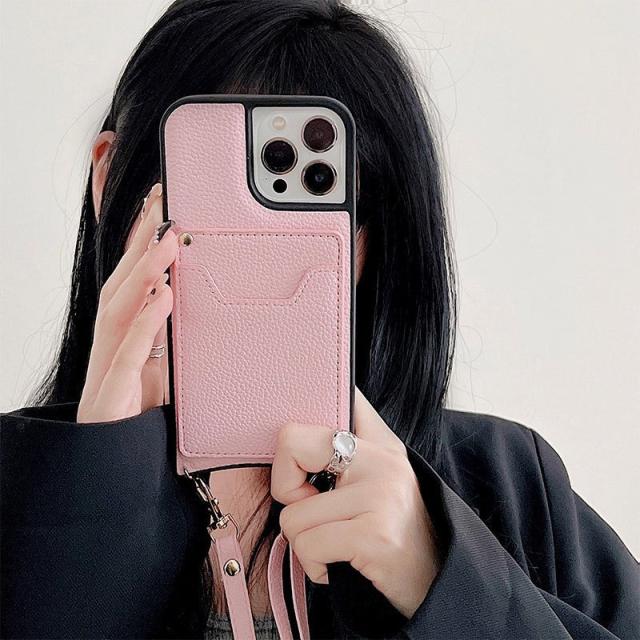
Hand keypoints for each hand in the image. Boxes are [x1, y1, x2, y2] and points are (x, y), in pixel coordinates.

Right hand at [77, 183, 176, 422]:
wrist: (115, 461)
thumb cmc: (137, 411)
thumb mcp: (161, 365)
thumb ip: (166, 333)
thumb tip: (181, 296)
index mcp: (121, 333)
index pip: (130, 278)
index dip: (141, 240)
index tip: (161, 205)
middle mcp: (110, 342)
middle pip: (122, 282)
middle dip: (140, 241)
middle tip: (163, 204)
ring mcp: (107, 366)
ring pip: (120, 309)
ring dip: (145, 272)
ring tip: (168, 241)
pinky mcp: (111, 394)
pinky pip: (130, 353)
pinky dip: (147, 321)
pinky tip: (165, 296)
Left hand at [271, 387, 440, 618]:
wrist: (435, 587)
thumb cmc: (390, 534)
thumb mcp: (377, 482)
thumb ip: (345, 453)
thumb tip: (293, 433)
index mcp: (382, 442)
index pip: (341, 396)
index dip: (307, 418)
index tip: (306, 447)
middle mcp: (384, 460)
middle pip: (291, 442)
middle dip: (286, 489)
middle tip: (314, 509)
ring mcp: (381, 495)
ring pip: (292, 514)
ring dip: (305, 541)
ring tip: (338, 545)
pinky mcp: (374, 535)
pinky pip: (307, 545)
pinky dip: (314, 565)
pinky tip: (342, 565)